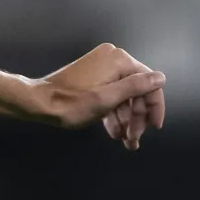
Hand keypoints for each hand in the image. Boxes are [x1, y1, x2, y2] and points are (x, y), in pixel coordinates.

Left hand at [35, 42, 165, 130]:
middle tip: (134, 140)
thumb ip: (136, 87)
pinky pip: (111, 94)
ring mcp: (102, 67)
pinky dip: (114, 113)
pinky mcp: (93, 77)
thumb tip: (161, 77)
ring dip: (127, 119)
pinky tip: (115, 131)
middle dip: (137, 117)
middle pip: (136, 90)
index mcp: (118, 60)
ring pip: (124, 95)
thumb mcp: (107, 99)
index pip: (148, 82)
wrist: (38, 103)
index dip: (154, 106)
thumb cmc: (71, 103)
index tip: (154, 128)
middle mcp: (112, 59)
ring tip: (125, 141)